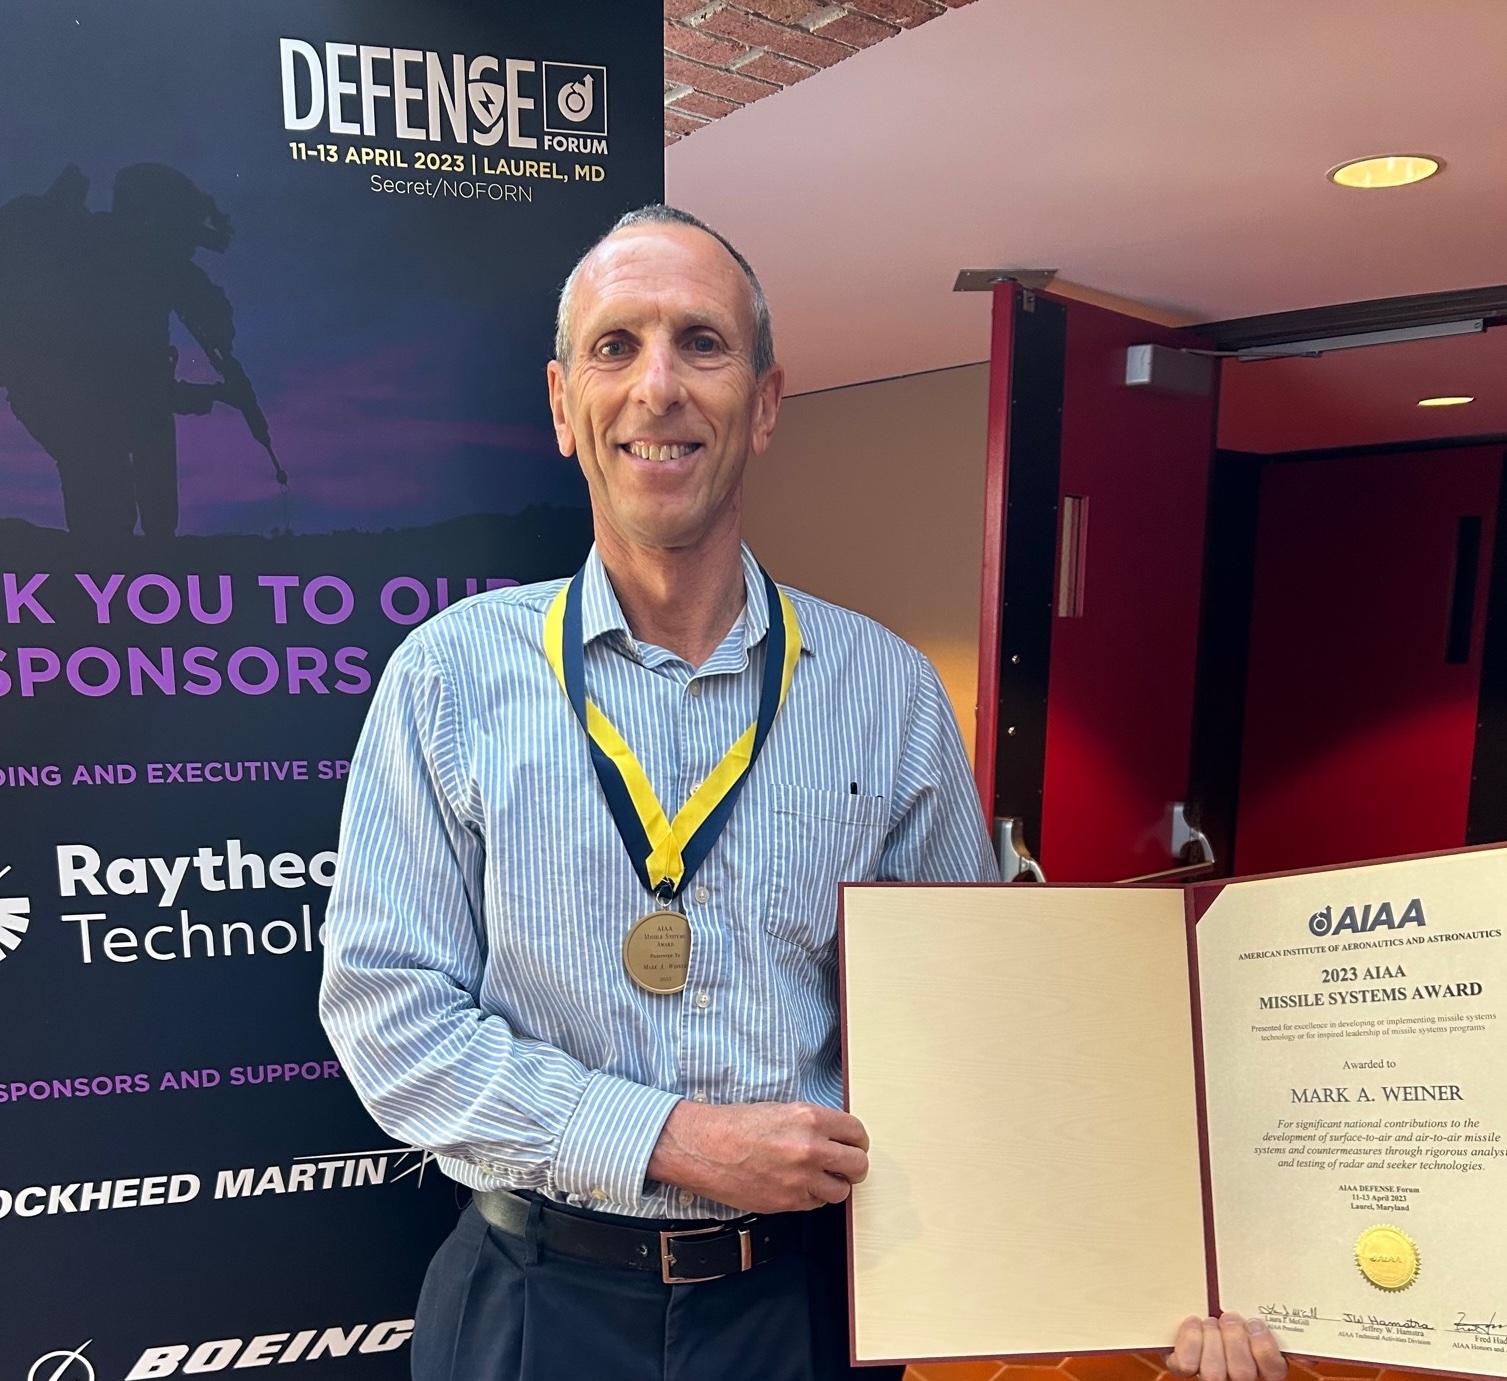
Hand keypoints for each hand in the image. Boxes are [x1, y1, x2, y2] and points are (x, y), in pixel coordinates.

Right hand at [646, 1099, 868, 1213]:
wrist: (705, 1148)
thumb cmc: (736, 1125)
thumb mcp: (781, 1110)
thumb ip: (813, 1124)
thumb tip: (836, 1137)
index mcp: (809, 1118)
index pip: (856, 1132)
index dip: (858, 1140)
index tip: (855, 1145)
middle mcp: (810, 1148)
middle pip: (858, 1164)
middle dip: (854, 1166)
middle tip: (845, 1166)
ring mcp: (800, 1179)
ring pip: (841, 1190)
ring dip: (834, 1185)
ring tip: (819, 1177)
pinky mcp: (788, 1202)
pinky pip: (816, 1204)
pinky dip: (812, 1197)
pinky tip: (797, 1186)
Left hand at [1167, 1313, 1286, 1380]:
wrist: (1198, 1323)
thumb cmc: (1230, 1321)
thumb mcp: (1252, 1320)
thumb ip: (1262, 1322)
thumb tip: (1268, 1315)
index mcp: (1262, 1367)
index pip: (1273, 1370)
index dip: (1264, 1348)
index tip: (1255, 1324)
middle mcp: (1238, 1377)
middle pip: (1242, 1372)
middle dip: (1234, 1338)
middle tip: (1230, 1318)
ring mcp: (1210, 1375)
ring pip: (1213, 1371)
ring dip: (1212, 1337)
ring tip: (1212, 1321)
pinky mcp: (1184, 1367)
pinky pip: (1186, 1364)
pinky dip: (1190, 1339)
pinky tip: (1194, 1323)